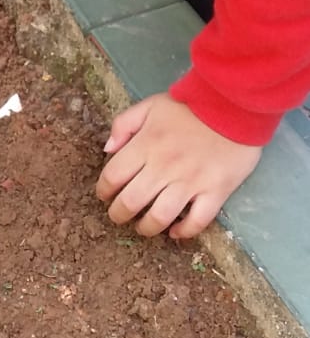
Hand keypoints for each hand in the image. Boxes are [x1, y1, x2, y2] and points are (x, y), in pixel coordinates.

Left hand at [96, 93, 261, 238]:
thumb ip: (123, 124)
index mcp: (146, 144)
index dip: (103, 190)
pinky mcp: (216, 192)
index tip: (105, 195)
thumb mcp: (150, 105)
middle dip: (118, 214)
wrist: (234, 105)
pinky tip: (175, 232)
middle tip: (119, 215)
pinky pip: (197, 221)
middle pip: (131, 202)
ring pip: (160, 217)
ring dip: (146, 228)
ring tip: (144, 227)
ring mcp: (191, 182)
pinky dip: (184, 232)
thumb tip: (107, 150)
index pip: (113, 176)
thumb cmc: (190, 106)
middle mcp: (164, 167)